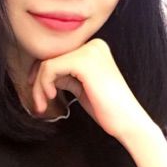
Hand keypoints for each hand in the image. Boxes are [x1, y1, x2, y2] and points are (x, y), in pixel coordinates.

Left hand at [29, 38, 149, 138]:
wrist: (128, 122)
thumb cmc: (106, 109)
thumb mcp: (81, 85)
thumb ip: (65, 74)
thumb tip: (40, 71)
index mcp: (94, 47)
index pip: (60, 55)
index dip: (42, 73)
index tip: (39, 92)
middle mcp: (93, 44)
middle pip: (52, 57)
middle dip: (38, 80)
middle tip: (38, 102)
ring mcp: (89, 50)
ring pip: (47, 63)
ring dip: (38, 86)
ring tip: (42, 104)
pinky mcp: (83, 61)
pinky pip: (50, 68)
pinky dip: (43, 84)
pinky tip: (52, 97)